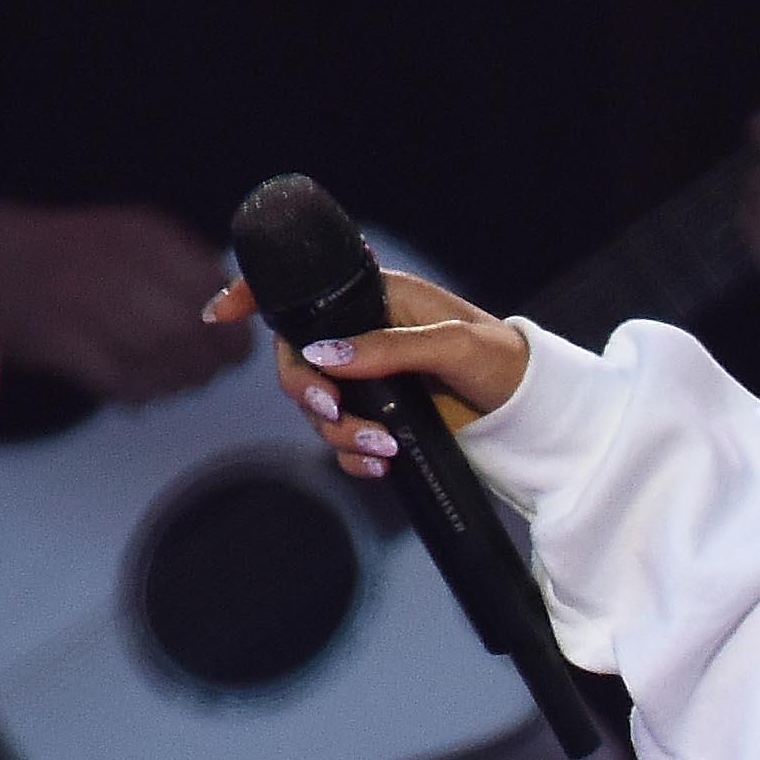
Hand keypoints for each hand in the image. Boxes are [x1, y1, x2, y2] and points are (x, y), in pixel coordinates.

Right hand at [0, 200, 245, 402]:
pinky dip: (140, 393)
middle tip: (204, 374)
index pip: (217, 296)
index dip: (236, 334)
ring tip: (167, 380)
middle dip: (209, 364)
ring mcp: (87, 301)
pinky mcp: (61, 340)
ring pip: (163, 360)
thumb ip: (192, 272)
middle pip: (193, 333)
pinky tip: (136, 388)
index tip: (236, 352)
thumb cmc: (72, 256)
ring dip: (176, 382)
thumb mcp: (136, 241)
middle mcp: (120, 264)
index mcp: (146, 236)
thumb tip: (244, 317)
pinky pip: (124, 383)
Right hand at [227, 270, 533, 479]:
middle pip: (297, 362)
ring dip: (338, 433)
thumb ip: (387, 348)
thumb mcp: (452, 345)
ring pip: (319, 407)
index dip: (252, 297)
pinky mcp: (385, 420)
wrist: (539, 414)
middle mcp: (363, 337)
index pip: (300, 291)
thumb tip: (321, 356)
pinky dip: (354, 458)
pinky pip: (346, 441)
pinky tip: (380, 468)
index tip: (220, 315)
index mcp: (374, 300)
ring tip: (384, 449)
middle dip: (305, 391)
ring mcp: (371, 381)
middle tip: (333, 412)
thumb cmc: (505, 362)